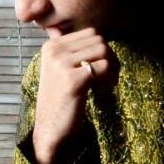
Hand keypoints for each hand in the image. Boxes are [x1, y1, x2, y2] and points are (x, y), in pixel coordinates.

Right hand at [32, 25, 119, 163]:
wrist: (50, 130)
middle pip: (99, 40)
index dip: (103, 51)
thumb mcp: (62, 71)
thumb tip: (99, 37)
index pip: (91, 33)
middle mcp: (54, 51)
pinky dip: (109, 80)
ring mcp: (62, 64)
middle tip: (107, 80)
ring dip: (112, 69)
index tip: (100, 71)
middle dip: (110, 59)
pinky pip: (104, 67)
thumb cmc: (62, 102)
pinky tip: (101, 92)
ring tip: (104, 86)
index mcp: (51, 46)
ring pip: (104, 50)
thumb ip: (75, 52)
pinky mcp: (72, 80)